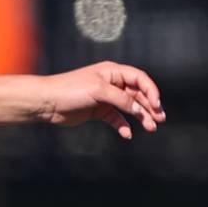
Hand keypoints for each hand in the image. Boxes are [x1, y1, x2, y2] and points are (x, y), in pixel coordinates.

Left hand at [34, 63, 165, 140]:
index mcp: (113, 72)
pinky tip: (127, 134)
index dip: (151, 90)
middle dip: (149, 106)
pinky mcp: (98, 111)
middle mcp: (111, 83)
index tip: (156, 105)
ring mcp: (105, 98)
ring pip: (129, 107)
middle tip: (160, 119)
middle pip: (137, 94)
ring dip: (140, 117)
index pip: (140, 79)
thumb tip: (138, 109)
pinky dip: (123, 125)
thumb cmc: (71, 90)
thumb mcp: (99, 91)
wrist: (47, 102)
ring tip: (151, 128)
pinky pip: (116, 118)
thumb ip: (120, 99)